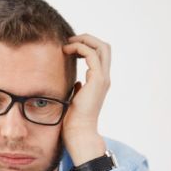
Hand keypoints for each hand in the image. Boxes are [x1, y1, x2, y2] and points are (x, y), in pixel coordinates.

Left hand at [61, 34, 111, 165]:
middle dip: (88, 38)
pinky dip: (79, 48)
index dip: (87, 46)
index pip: (100, 55)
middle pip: (105, 47)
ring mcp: (103, 78)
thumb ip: (79, 90)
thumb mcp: (75, 100)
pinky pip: (91, 55)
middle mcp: (104, 78)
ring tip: (67, 44)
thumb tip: (76, 83)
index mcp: (99, 82)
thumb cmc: (74, 121)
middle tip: (70, 40)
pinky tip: (66, 51)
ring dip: (83, 40)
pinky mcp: (97, 80)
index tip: (70, 48)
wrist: (79, 132)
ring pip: (101, 47)